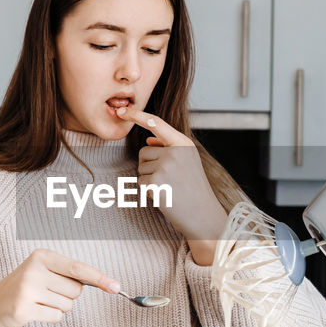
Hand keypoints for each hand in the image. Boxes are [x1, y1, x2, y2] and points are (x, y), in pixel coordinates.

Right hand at [0, 249, 119, 326]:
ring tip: (39, 301)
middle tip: (48, 292)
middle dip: (68, 295)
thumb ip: (69, 274)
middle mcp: (34, 270)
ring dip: (58, 307)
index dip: (99, 278)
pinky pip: (56, 317)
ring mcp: (27, 290)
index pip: (77, 268)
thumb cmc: (27, 286)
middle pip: (75, 290)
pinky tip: (35, 311)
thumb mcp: (44, 271)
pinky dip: (50, 317)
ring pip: (67, 305)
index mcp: (42, 256)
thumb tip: (106, 283)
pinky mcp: (23, 309)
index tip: (115, 286)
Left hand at [117, 106, 226, 265]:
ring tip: (169, 187)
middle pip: (144, 151)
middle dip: (151, 165)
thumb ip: (168, 147)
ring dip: (150, 178)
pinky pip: (140, 182)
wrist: (203, 215)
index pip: (156, 123)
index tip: (122, 111)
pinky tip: (164, 195)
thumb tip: (148, 138)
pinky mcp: (156, 182)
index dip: (137, 115)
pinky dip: (148, 190)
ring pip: (141, 167)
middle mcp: (175, 151)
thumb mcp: (187, 162)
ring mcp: (165, 166)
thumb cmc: (194, 189)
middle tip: (170, 179)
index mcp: (184, 143)